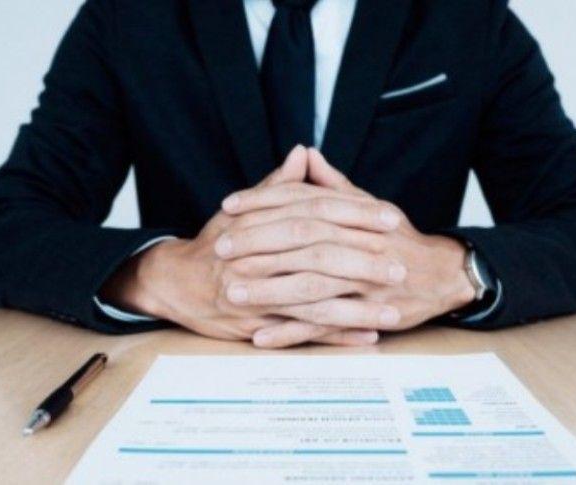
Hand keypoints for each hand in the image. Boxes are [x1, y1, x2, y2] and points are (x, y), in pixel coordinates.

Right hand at [99, 146, 379, 345]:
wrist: (177, 283)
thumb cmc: (217, 244)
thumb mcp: (242, 211)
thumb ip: (277, 186)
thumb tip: (303, 152)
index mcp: (259, 223)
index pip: (314, 212)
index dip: (354, 214)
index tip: (390, 218)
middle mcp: (256, 257)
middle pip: (317, 255)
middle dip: (361, 262)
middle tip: (399, 266)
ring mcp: (254, 294)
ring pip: (312, 299)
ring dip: (355, 307)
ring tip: (392, 311)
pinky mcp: (253, 325)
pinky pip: (299, 333)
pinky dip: (334, 336)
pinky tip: (366, 337)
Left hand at [220, 148, 475, 344]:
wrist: (442, 274)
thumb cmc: (398, 239)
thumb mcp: (370, 206)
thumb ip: (333, 184)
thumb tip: (305, 154)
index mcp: (355, 215)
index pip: (303, 203)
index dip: (264, 203)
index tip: (229, 206)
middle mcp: (360, 244)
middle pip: (303, 242)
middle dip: (259, 245)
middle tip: (221, 249)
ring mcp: (365, 282)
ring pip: (311, 285)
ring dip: (270, 290)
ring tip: (233, 292)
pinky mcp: (368, 315)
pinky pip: (326, 326)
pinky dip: (293, 332)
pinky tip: (262, 335)